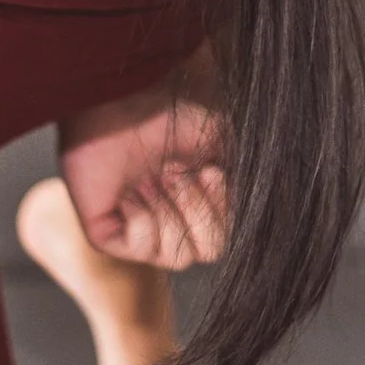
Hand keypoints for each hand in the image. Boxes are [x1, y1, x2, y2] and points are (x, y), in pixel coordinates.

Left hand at [59, 87, 232, 270]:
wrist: (123, 105)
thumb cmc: (168, 117)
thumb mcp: (221, 143)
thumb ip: (242, 177)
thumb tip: (256, 208)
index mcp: (200, 204)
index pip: (228, 235)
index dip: (224, 208)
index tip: (209, 171)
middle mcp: (172, 220)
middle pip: (209, 251)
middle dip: (199, 211)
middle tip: (177, 174)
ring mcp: (140, 229)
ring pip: (178, 258)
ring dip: (171, 214)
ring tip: (154, 179)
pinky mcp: (108, 235)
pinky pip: (141, 249)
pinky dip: (142, 220)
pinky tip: (129, 193)